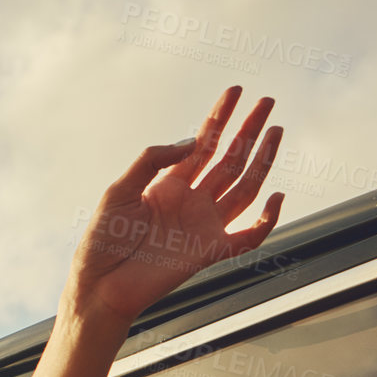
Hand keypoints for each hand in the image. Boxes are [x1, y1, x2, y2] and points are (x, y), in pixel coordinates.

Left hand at [70, 86, 284, 326]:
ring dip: (262, 160)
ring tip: (276, 130)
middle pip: (229, 159)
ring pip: (244, 187)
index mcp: (168, 184)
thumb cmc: (102, 241)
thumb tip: (192, 141)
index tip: (236, 91)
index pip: (202, 143)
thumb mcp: (118, 190)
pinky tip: (276, 195)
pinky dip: (267, 219)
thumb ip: (152, 160)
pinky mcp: (210, 252)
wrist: (99, 285)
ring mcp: (203, 225)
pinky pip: (248, 236)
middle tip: (267, 101)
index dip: (219, 117)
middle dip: (248, 130)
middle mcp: (191, 201)